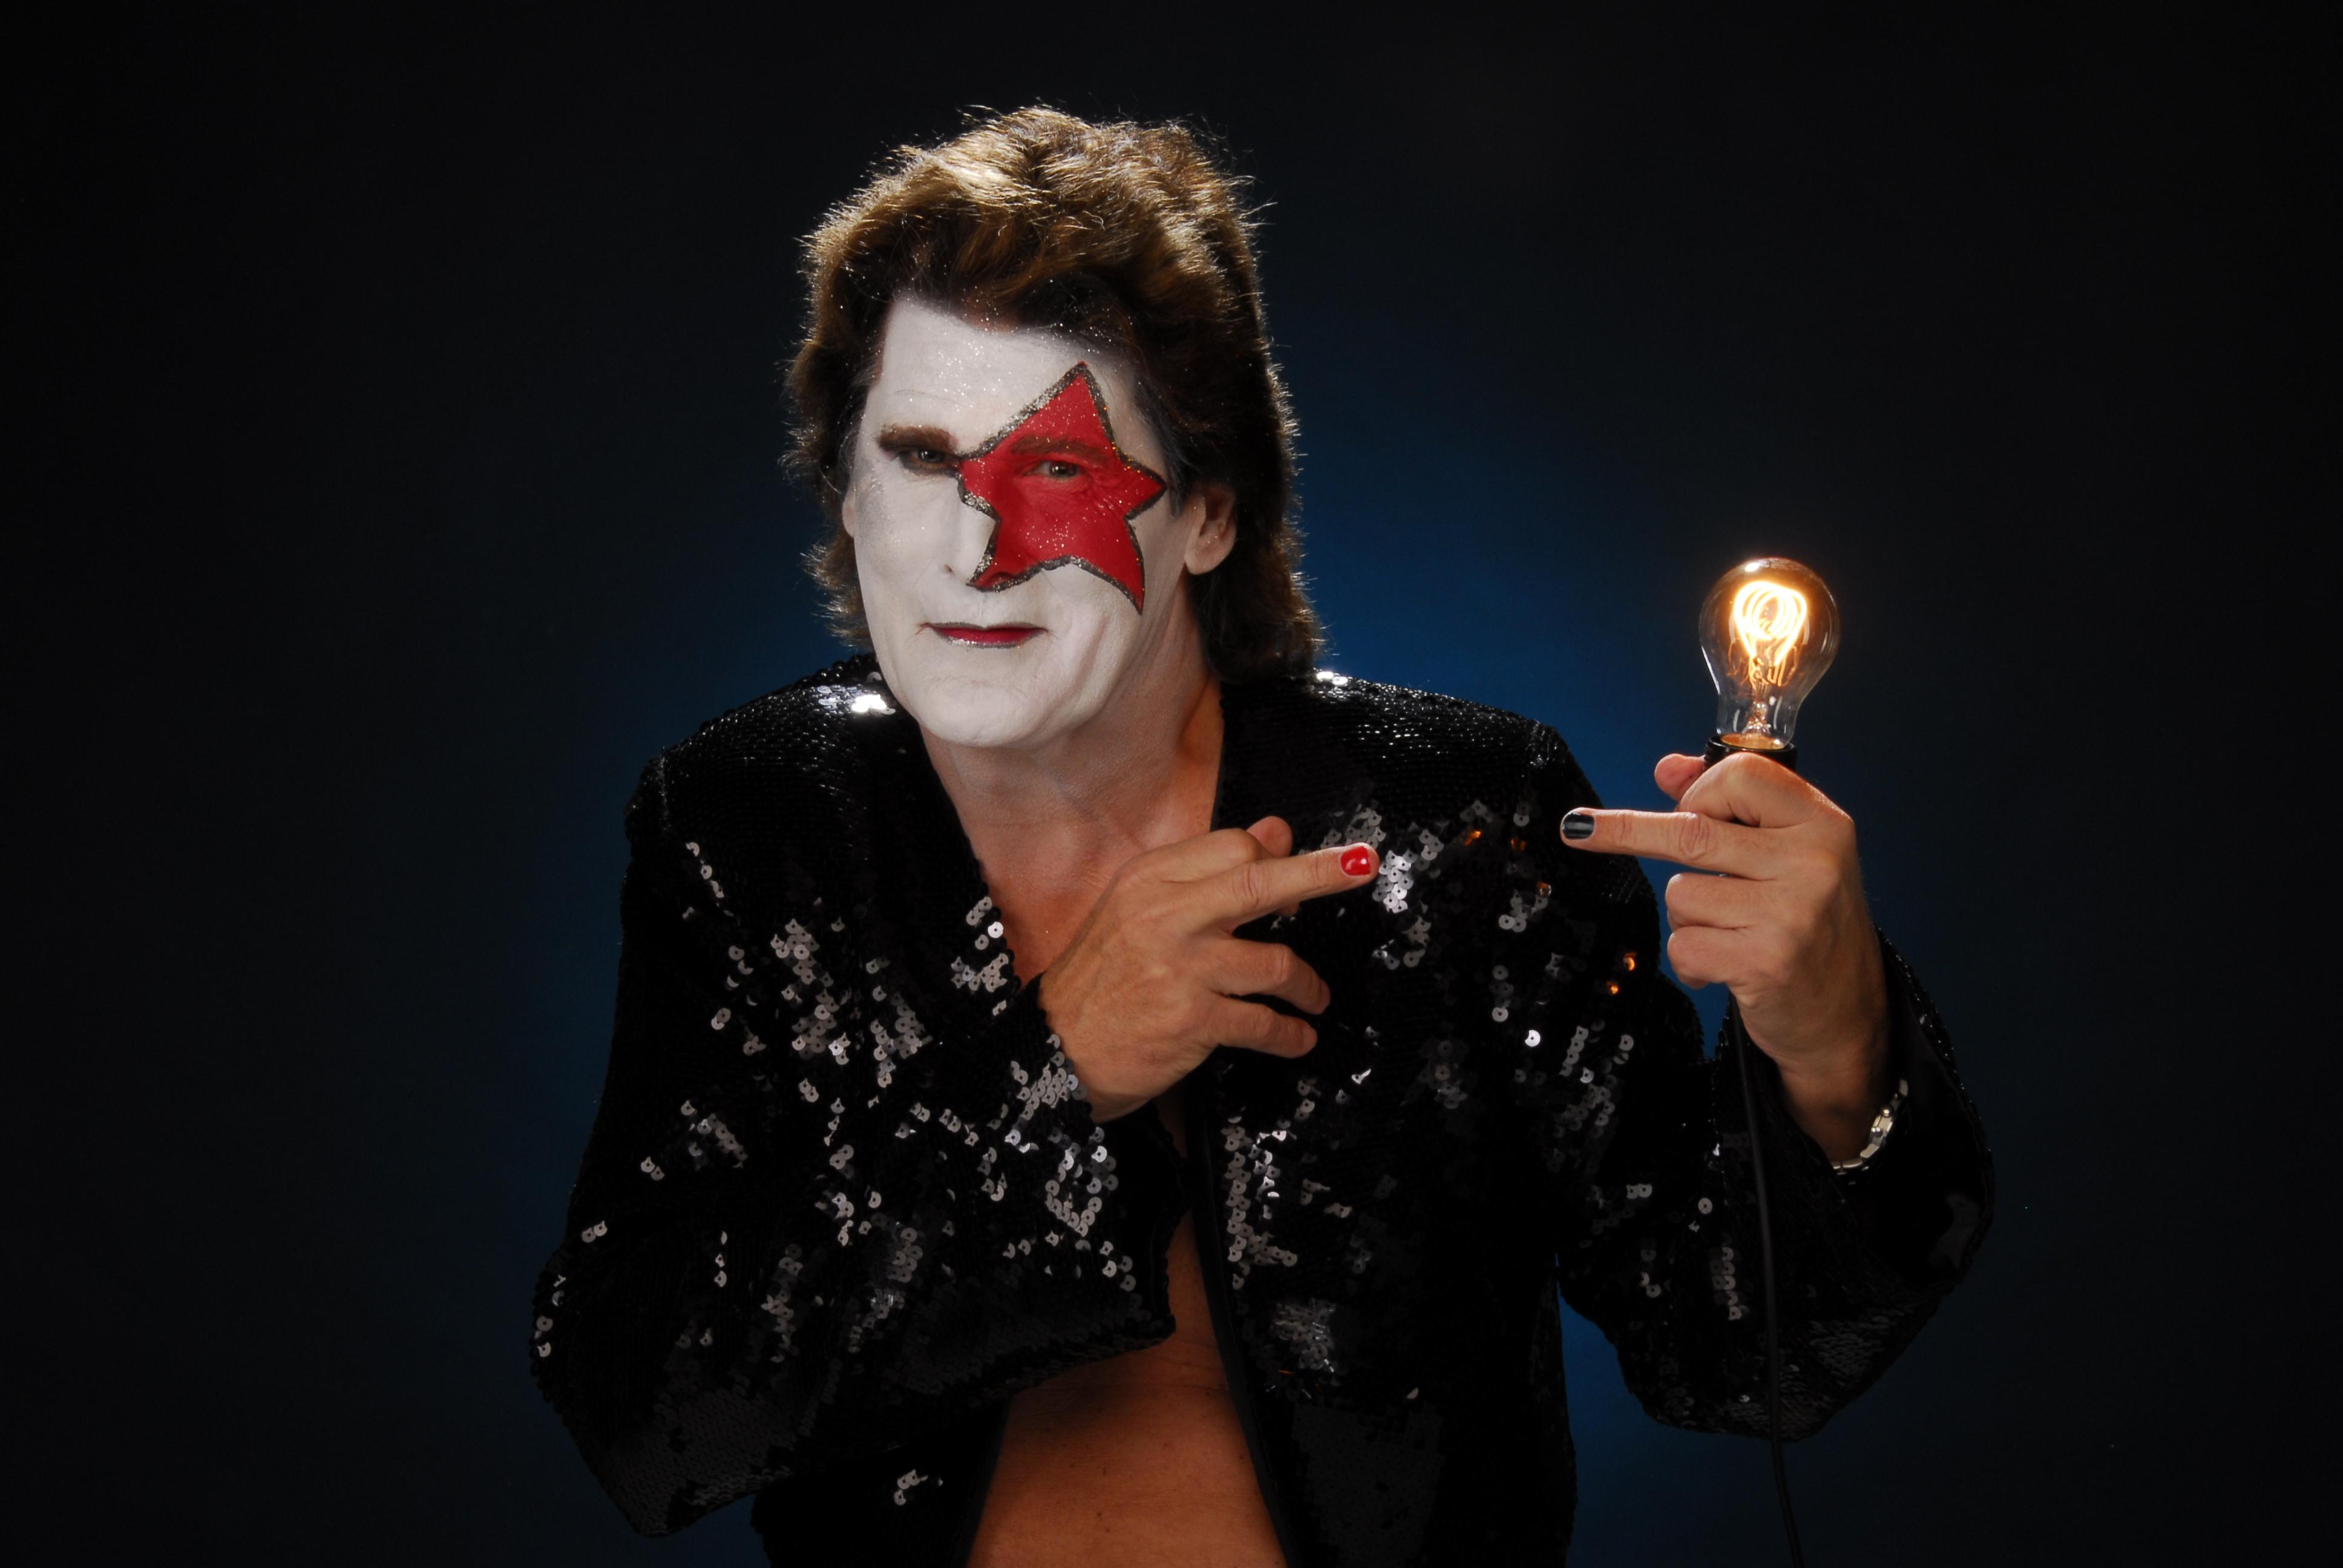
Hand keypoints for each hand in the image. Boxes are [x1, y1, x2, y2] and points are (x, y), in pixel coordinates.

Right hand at [1038, 817, 1379, 1121]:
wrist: (1054, 1051)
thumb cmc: (1101, 979)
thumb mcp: (1139, 910)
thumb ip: (1206, 872)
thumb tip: (1277, 831)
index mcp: (1149, 879)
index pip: (1231, 848)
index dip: (1277, 857)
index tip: (1307, 871)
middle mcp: (1165, 914)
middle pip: (1260, 881)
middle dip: (1321, 873)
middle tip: (1363, 868)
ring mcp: (1181, 968)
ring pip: (1274, 962)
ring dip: (1308, 985)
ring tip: (1315, 999)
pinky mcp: (1192, 1019)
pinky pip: (1263, 1022)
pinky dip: (1290, 1034)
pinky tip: (1299, 1039)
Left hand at [1559, 753, 1890, 1159]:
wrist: (1847, 1015)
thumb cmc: (1811, 925)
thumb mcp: (1787, 852)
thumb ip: (1733, 804)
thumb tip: (1668, 768)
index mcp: (1821, 823)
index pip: (1741, 775)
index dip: (1700, 791)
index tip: (1682, 807)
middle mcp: (1812, 861)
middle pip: (1691, 831)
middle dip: (1627, 831)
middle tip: (1579, 829)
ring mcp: (1790, 912)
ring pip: (1682, 892)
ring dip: (1687, 915)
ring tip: (1729, 931)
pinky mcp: (1765, 961)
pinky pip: (1684, 943)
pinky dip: (1691, 958)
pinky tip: (1724, 966)